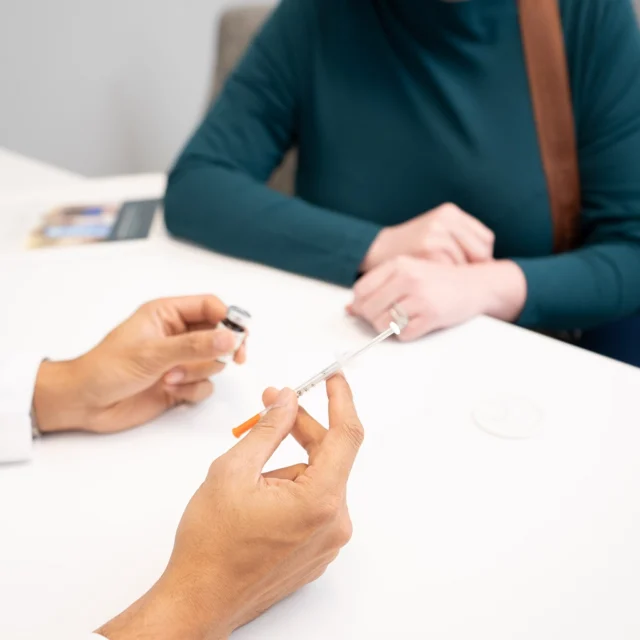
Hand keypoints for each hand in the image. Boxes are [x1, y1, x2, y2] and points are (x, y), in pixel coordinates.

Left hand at [33, 295, 246, 433]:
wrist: (84, 404)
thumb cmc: (108, 369)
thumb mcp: (152, 353)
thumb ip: (194, 345)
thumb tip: (231, 338)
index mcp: (167, 314)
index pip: (210, 306)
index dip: (229, 320)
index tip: (241, 338)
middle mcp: (177, 334)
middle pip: (220, 335)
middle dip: (218, 350)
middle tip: (232, 359)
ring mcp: (180, 360)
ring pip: (214, 362)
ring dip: (197, 372)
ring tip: (169, 378)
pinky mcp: (180, 383)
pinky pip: (205, 385)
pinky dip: (192, 390)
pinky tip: (170, 391)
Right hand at [97, 376, 363, 639]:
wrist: (199, 600)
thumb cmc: (210, 545)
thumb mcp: (233, 470)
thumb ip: (268, 429)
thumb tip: (288, 401)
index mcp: (320, 501)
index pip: (347, 435)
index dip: (341, 398)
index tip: (334, 376)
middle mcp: (334, 523)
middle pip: (329, 455)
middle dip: (301, 426)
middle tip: (272, 404)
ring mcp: (327, 540)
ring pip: (317, 479)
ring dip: (289, 463)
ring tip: (249, 475)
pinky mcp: (317, 550)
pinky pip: (313, 503)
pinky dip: (292, 487)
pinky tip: (259, 496)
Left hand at [350, 256, 526, 340]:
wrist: (476, 285)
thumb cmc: (438, 281)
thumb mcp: (407, 274)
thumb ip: (379, 288)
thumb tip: (350, 309)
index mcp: (398, 264)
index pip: (361, 289)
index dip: (360, 304)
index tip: (368, 309)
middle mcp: (408, 278)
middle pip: (369, 309)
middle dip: (374, 319)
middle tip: (388, 318)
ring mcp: (420, 296)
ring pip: (383, 324)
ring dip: (390, 329)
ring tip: (404, 320)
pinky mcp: (431, 315)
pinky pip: (404, 334)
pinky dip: (407, 334)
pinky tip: (418, 323)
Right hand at [362, 203, 494, 271]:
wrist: (375, 249)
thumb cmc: (408, 246)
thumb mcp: (434, 231)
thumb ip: (458, 240)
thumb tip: (490, 263)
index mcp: (449, 213)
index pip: (485, 239)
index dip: (482, 258)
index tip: (472, 270)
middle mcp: (445, 220)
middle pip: (480, 252)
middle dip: (474, 269)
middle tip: (463, 280)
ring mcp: (436, 235)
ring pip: (466, 263)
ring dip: (459, 276)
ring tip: (447, 282)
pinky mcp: (427, 251)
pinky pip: (450, 271)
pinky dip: (446, 280)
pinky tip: (437, 283)